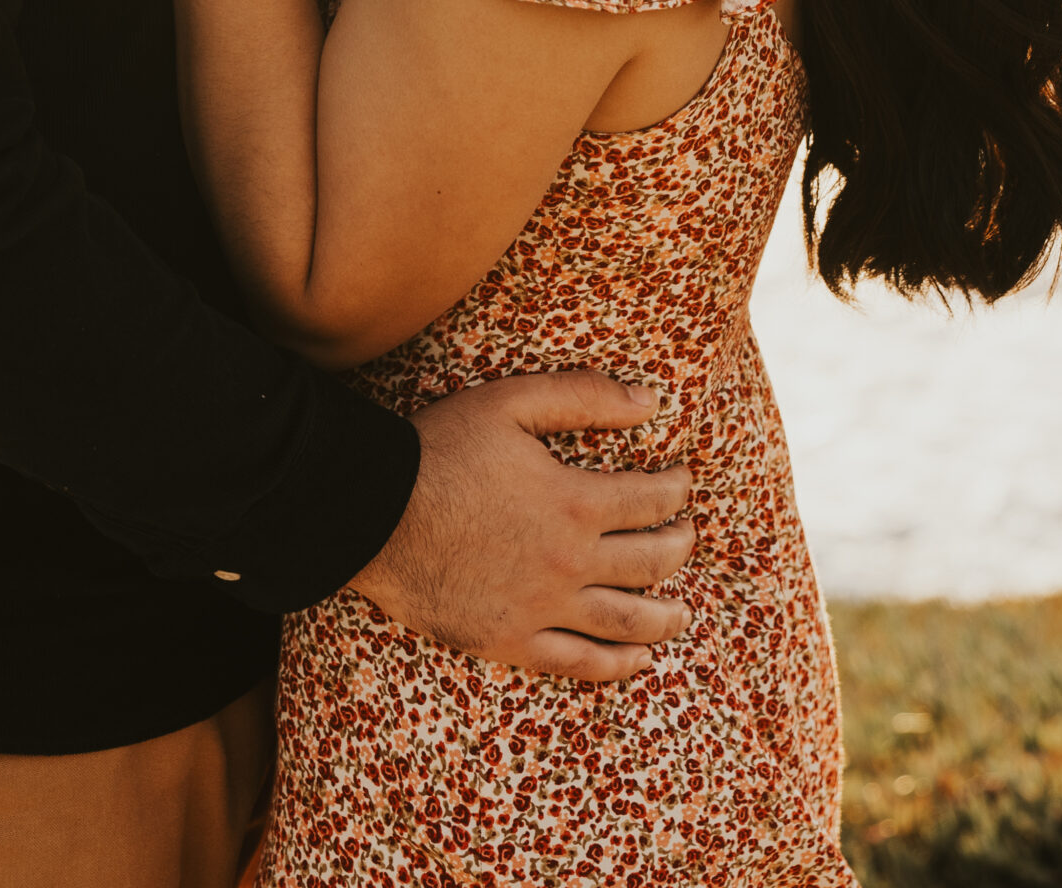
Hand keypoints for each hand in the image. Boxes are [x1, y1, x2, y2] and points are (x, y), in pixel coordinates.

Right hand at [350, 372, 696, 680]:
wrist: (374, 512)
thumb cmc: (441, 448)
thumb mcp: (512, 402)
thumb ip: (583, 397)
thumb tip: (652, 400)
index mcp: (575, 502)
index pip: (652, 501)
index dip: (677, 489)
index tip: (683, 481)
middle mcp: (569, 562)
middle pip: (651, 563)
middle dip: (679, 546)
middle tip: (687, 536)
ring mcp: (542, 608)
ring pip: (627, 622)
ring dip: (666, 616)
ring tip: (682, 611)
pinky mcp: (510, 640)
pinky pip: (578, 663)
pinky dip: (616, 664)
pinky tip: (635, 659)